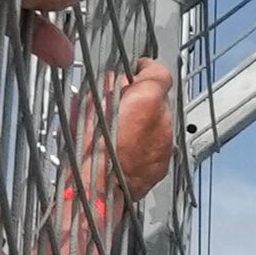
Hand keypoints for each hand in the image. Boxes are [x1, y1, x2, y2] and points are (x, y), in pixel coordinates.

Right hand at [79, 57, 170, 210]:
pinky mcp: (164, 162)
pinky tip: (126, 147)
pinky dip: (145, 142)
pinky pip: (157, 144)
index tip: (138, 68)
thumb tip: (115, 81)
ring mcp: (166, 143)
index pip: (159, 73)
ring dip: (143, 122)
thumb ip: (108, 89)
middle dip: (141, 99)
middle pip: (158, 100)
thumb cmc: (89, 146)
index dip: (146, 69)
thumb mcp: (89, 104)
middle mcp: (163, 121)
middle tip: (120, 103)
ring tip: (119, 129)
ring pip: (159, 123)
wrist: (100, 186)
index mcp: (146, 101)